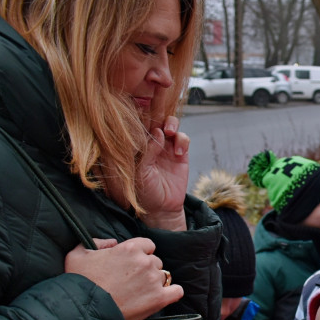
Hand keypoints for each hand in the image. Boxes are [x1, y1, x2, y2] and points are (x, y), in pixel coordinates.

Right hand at [64, 237, 182, 319]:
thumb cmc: (79, 282)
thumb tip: (112, 243)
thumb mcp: (78, 254)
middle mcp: (145, 262)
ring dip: (155, 282)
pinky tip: (164, 296)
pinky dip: (172, 293)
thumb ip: (96, 242)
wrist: (83, 311)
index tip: (131, 264)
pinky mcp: (159, 299)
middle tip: (132, 281)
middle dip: (146, 269)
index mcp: (130, 248)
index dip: (140, 254)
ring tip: (139, 292)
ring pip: (163, 276)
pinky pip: (176, 291)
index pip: (148, 245)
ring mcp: (153, 280)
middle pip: (156, 261)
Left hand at [136, 115, 188, 230]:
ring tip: (170, 131)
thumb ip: (148, 152)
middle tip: (160, 123)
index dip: (141, 116)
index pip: (138, 125)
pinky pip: (183, 138)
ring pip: (170, 124)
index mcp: (137, 146)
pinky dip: (182, 140)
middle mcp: (151, 144)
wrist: (163, 208)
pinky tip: (179, 152)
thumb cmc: (145, 192)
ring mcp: (166, 147)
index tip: (143, 111)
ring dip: (171, 123)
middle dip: (158, 115)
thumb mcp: (141, 173)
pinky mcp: (181, 154)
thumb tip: (157, 132)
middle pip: (155, 119)